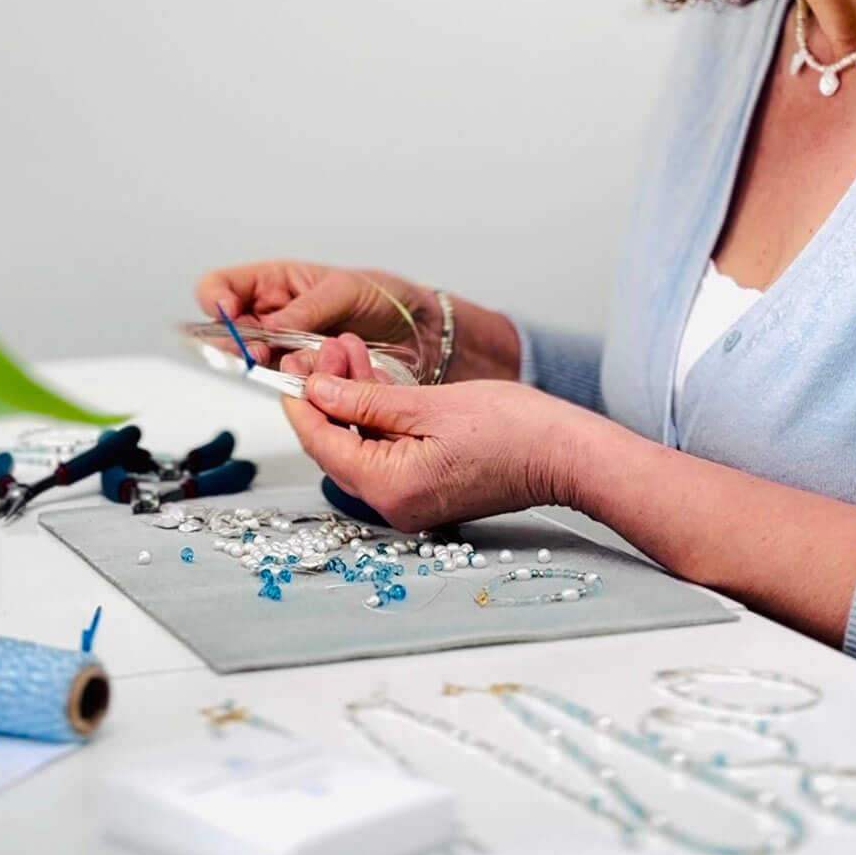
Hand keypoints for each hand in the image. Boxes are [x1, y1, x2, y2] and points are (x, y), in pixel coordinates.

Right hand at [193, 258, 439, 376]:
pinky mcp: (303, 373)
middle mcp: (272, 315)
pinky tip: (312, 375)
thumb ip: (304, 310)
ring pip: (255, 360)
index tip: (228, 313)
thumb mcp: (342, 291)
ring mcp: (285, 346)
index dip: (216, 300)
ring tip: (296, 360)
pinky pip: (283, 380)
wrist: (416, 327)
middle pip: (228, 331)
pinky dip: (294, 381)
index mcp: (274, 282)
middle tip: (255, 350)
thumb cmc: (380, 295)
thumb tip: (270, 328)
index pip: (220, 288)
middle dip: (236, 342)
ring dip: (269, 364)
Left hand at [279, 333, 576, 531]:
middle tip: (323, 350)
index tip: (290, 369)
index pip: (322, 443)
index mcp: (390, 487)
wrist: (566, 453)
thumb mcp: (427, 403)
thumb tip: (318, 390)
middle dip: (326, 393)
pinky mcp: (428, 488)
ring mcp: (412, 500)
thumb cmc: (513, 430)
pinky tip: (374, 380)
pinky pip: (386, 452)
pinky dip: (377, 416)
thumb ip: (365, 400)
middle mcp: (395, 504)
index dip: (301, 402)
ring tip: (349, 350)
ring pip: (361, 445)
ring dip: (352, 399)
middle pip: (338, 446)